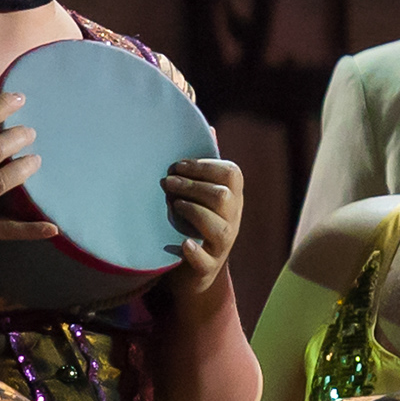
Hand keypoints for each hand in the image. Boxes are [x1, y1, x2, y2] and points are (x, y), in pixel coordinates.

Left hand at [163, 157, 244, 302]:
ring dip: (193, 212)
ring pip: (219, 227)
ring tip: (173, 206)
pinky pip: (206, 261)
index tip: (177, 165)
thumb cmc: (192, 224)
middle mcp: (232, 221)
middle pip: (223, 197)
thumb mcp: (201, 194)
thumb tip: (211, 128)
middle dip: (192, 186)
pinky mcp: (208, 268)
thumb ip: (205, 166)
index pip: (231, 174)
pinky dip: (194, 252)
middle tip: (166, 183)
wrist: (191, 272)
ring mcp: (222, 246)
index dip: (204, 166)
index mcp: (233, 198)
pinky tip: (182, 244)